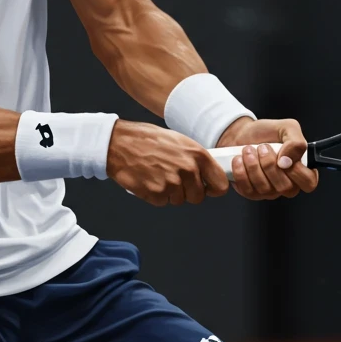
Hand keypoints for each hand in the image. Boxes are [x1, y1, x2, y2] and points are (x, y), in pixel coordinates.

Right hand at [107, 121, 229, 206]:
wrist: (119, 143)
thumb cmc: (147, 139)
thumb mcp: (179, 141)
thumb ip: (195, 158)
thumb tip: (206, 173)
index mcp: (197, 154)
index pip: (220, 184)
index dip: (213, 189)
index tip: (207, 188)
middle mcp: (188, 169)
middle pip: (198, 197)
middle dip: (187, 192)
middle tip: (173, 179)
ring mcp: (172, 183)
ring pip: (179, 200)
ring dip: (169, 193)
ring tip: (157, 174)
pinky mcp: (156, 193)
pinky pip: (162, 202)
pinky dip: (155, 195)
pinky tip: (148, 179)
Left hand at [217, 117, 316, 200]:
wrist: (242, 134)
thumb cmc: (266, 133)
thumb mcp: (287, 128)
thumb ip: (296, 143)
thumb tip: (288, 161)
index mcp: (301, 169)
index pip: (309, 183)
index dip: (296, 172)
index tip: (281, 156)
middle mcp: (288, 184)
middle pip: (285, 187)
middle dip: (269, 164)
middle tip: (262, 148)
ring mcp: (270, 191)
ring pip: (265, 188)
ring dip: (253, 165)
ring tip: (248, 150)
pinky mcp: (252, 193)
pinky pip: (248, 190)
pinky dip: (240, 172)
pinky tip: (239, 159)